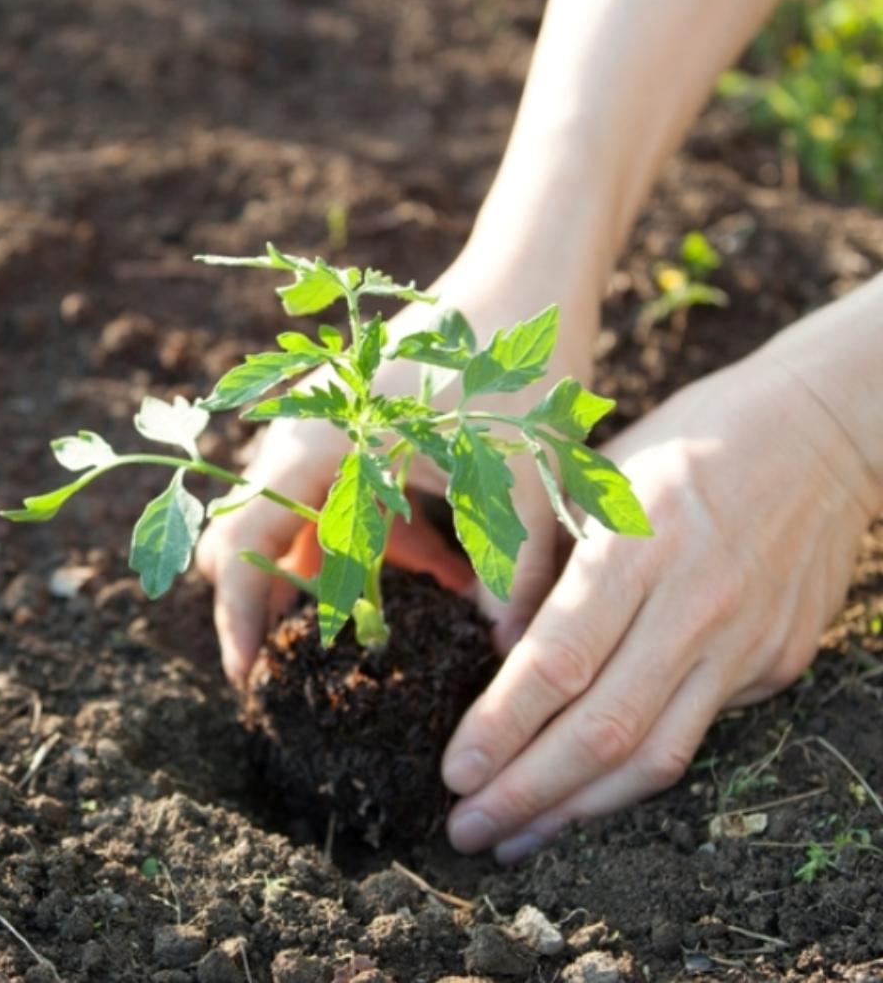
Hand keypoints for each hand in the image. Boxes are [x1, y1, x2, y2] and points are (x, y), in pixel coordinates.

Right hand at [195, 252, 599, 686]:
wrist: (533, 274)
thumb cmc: (514, 372)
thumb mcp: (515, 483)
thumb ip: (507, 577)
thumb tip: (508, 662)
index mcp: (315, 447)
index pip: (241, 548)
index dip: (237, 621)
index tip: (249, 681)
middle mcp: (301, 434)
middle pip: (256, 537)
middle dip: (286, 602)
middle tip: (318, 665)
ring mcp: (323, 425)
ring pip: (303, 521)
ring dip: (346, 571)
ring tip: (419, 603)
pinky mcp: (354, 423)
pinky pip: (341, 497)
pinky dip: (376, 538)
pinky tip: (446, 560)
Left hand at [442, 350, 881, 862]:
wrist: (818, 431)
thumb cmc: (682, 443)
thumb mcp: (595, 476)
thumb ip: (542, 563)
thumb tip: (499, 654)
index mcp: (635, 545)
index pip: (558, 661)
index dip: (502, 727)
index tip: (455, 773)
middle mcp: (693, 604)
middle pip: (602, 728)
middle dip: (526, 792)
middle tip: (467, 831)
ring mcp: (743, 642)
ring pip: (654, 754)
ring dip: (578, 810)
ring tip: (516, 841)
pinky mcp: (775, 664)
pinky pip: (694, 736)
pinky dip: (633, 778)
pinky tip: (584, 797)